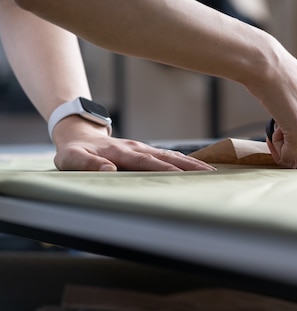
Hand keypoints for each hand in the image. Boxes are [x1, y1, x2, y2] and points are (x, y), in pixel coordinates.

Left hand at [51, 116, 214, 171]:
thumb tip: (110, 169)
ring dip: (192, 163)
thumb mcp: (71, 159)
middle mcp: (136, 148)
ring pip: (172, 155)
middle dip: (189, 166)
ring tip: (211, 171)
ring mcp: (143, 148)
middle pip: (167, 157)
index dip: (165, 169)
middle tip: (210, 173)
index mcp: (121, 153)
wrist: (79, 134)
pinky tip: (198, 167)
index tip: (183, 176)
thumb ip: (88, 164)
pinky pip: (169, 155)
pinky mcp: (146, 151)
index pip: (147, 162)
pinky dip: (185, 160)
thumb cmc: (74, 151)